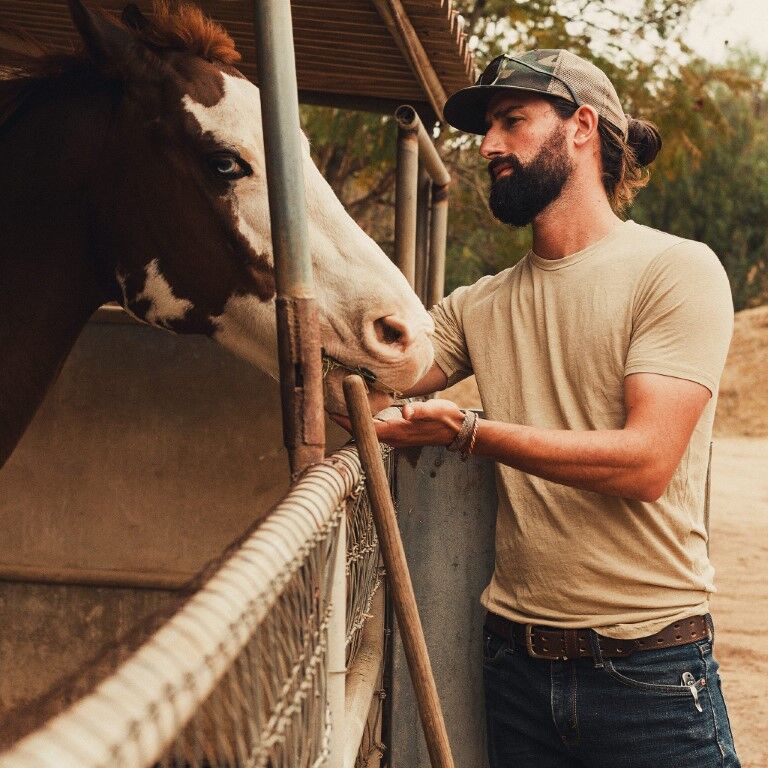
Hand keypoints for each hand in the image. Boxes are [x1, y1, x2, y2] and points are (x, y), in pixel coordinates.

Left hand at [331, 399, 465, 447]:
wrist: (457, 430)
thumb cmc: (445, 418)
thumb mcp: (435, 410)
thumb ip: (420, 411)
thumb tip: (407, 412)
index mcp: (397, 431)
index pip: (366, 430)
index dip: (349, 422)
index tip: (332, 413)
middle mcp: (393, 438)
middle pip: (362, 433)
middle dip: (346, 422)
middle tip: (328, 407)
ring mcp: (395, 438)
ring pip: (367, 433)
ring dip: (354, 422)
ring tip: (339, 408)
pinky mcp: (398, 434)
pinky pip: (374, 430)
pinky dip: (364, 422)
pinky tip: (360, 411)